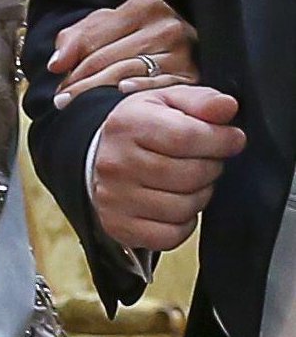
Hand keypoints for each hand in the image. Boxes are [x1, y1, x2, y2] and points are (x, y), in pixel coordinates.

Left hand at [49, 0, 198, 107]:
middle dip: (83, 83)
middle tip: (62, 101)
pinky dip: (138, 93)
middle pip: (112, 60)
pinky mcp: (195, 78)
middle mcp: (169, 26)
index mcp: (146, 6)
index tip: (57, 84)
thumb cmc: (136, 35)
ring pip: (130, 74)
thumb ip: (76, 38)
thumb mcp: (106, 25)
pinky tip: (120, 100)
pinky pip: (159, 89)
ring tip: (81, 108)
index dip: (74, 63)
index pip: (98, 38)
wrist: (178, 46)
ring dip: (101, 93)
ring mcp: (185, 52)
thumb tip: (57, 64)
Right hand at [92, 85, 245, 249]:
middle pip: (190, 175)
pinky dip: (183, 223)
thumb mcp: (168, 102)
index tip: (233, 138)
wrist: (103, 157)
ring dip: (199, 195)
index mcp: (128, 124)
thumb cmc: (141, 128)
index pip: (186, 136)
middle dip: (210, 168)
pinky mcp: (119, 226)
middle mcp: (116, 161)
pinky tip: (176, 203)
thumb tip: (228, 106)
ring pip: (184, 208)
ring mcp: (115, 197)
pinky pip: (172, 236)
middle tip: (206, 159)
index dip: (220, 140)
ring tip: (190, 180)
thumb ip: (202, 101)